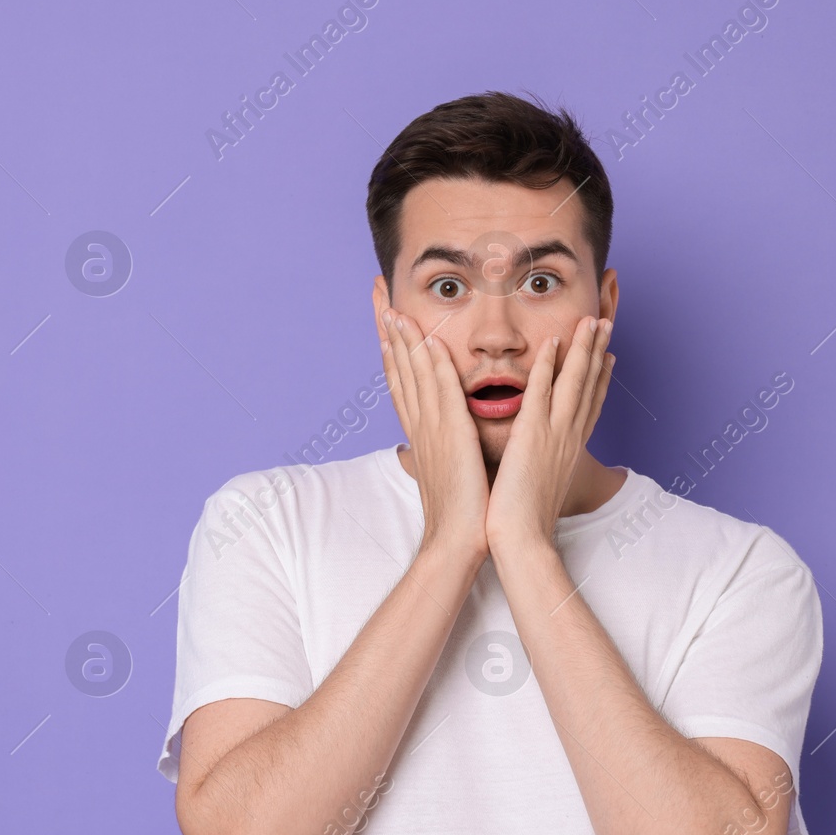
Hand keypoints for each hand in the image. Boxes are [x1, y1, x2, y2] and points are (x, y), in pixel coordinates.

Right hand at [378, 305, 489, 565]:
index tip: (384, 313)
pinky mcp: (452, 437)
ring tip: (395, 306)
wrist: (455, 540)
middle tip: (378, 293)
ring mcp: (433, 429)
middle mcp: (420, 423)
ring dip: (405, 338)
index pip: (399, 376)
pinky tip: (430, 341)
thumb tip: (425, 439)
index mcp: (419, 428)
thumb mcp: (443, 466)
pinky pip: (442, 394)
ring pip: (415, 375)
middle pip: (398, 366)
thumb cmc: (457, 509)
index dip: (390, 343)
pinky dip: (435, 367)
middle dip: (387, 327)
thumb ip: (436, 444)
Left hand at [486, 315, 613, 559]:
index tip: (608, 357)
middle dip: (598, 353)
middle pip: (590, 387)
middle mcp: (569, 438)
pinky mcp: (533, 434)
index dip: (600, 379)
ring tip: (592, 320)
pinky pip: (544, 391)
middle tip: (607, 325)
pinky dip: (550, 365)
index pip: (590, 407)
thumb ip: (539, 466)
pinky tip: (554, 341)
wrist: (521, 538)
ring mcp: (554, 434)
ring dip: (583, 348)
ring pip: (574, 382)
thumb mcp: (539, 486)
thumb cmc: (523, 521)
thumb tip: (532, 461)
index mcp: (570, 450)